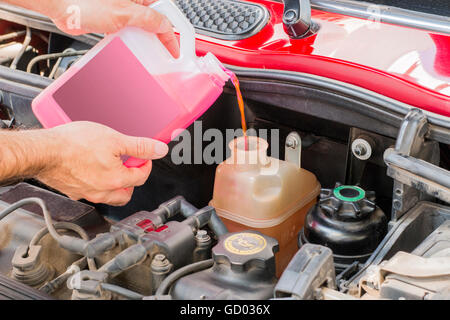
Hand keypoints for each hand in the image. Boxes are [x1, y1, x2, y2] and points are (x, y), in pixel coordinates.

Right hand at [36, 121, 168, 205]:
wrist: (44, 151)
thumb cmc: (74, 145)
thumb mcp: (115, 139)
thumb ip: (140, 146)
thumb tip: (159, 149)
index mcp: (117, 180)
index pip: (142, 176)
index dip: (146, 163)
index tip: (144, 156)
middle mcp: (103, 192)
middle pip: (127, 193)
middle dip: (133, 179)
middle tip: (130, 164)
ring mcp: (86, 193)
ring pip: (110, 196)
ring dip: (117, 184)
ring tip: (113, 167)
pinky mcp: (73, 191)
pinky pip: (92, 192)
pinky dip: (98, 184)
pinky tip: (93, 169)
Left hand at [49, 0, 178, 56]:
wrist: (62, 6)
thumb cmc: (86, 2)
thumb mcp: (124, 13)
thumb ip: (148, 19)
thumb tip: (165, 26)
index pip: (164, 15)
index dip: (171, 34)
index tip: (174, 50)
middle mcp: (132, 3)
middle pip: (154, 22)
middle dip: (159, 38)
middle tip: (164, 54)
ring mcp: (122, 12)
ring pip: (141, 29)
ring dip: (144, 42)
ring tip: (147, 54)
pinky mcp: (111, 21)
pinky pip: (127, 34)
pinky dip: (130, 43)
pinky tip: (129, 49)